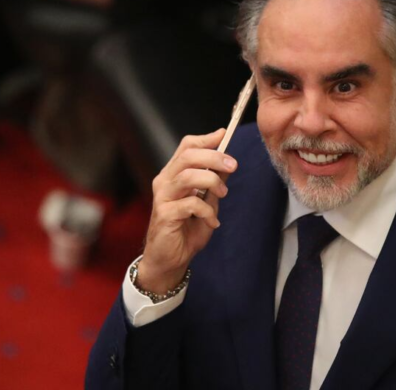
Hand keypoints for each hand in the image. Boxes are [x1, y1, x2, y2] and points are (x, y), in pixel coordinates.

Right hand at [138, 129, 237, 293]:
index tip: (224, 135)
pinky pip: (190, 204)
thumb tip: (227, 162)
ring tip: (223, 194)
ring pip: (188, 176)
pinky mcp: (165, 215)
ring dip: (212, 182)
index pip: (186, 147)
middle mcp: (165, 182)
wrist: (170, 260)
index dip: (205, 139)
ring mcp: (163, 197)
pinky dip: (207, 212)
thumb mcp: (207, 202)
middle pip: (188, 156)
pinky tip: (212, 222)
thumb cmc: (186, 230)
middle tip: (233, 165)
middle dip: (214, 158)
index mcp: (173, 175)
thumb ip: (214, 182)